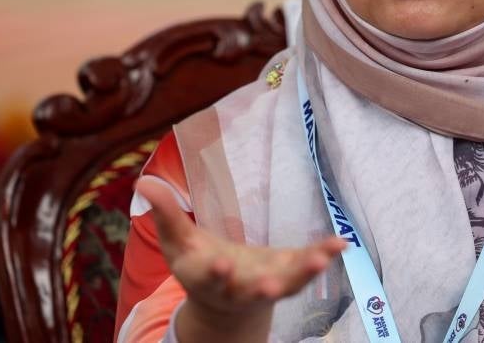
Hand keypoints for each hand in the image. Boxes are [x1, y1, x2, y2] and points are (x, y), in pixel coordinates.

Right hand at [136, 177, 346, 339]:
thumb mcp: (177, 241)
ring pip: (286, 286)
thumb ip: (165, 213)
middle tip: (271, 285)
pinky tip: (340, 243)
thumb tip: (143, 180)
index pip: (209, 278)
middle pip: (250, 291)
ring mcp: (267, 284)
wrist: (224, 302)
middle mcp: (238, 288)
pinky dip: (323, 256)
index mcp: (207, 279)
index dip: (214, 273)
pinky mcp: (287, 275)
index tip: (220, 264)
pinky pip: (307, 269)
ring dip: (302, 275)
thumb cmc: (197, 263)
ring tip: (320, 261)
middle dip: (260, 287)